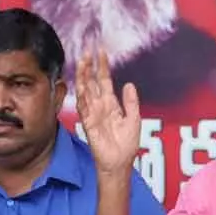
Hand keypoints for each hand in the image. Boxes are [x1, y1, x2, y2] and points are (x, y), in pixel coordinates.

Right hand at [75, 50, 141, 176]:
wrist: (120, 163)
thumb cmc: (126, 144)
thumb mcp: (134, 120)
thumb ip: (131, 103)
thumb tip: (129, 84)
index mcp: (111, 104)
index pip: (104, 81)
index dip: (102, 67)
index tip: (101, 52)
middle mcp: (100, 107)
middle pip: (92, 83)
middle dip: (89, 67)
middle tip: (87, 52)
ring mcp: (93, 114)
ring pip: (85, 91)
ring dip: (83, 77)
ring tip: (82, 62)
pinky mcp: (89, 124)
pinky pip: (84, 108)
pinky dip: (82, 96)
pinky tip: (81, 85)